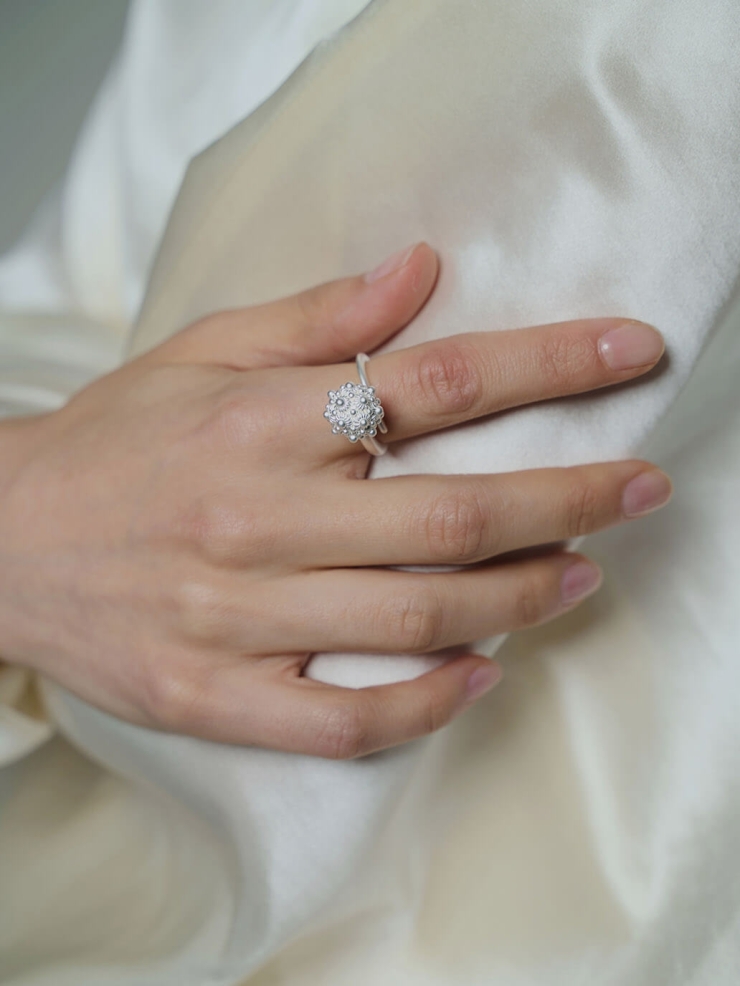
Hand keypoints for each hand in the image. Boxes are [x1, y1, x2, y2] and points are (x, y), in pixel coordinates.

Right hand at [0, 243, 670, 757]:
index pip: (437, 383)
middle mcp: (257, 518)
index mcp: (259, 419)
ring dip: (523, 598)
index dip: (550, 364)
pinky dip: (427, 703)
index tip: (629, 354)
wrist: (1, 538)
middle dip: (572, 498)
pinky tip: (483, 674)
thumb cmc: (112, 441)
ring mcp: (236, 617)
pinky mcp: (212, 694)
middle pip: (454, 513)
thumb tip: (421, 268)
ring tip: (585, 572)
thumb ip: (317, 318)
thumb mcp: (199, 351)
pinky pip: (343, 719)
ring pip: (418, 617)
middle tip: (642, 489)